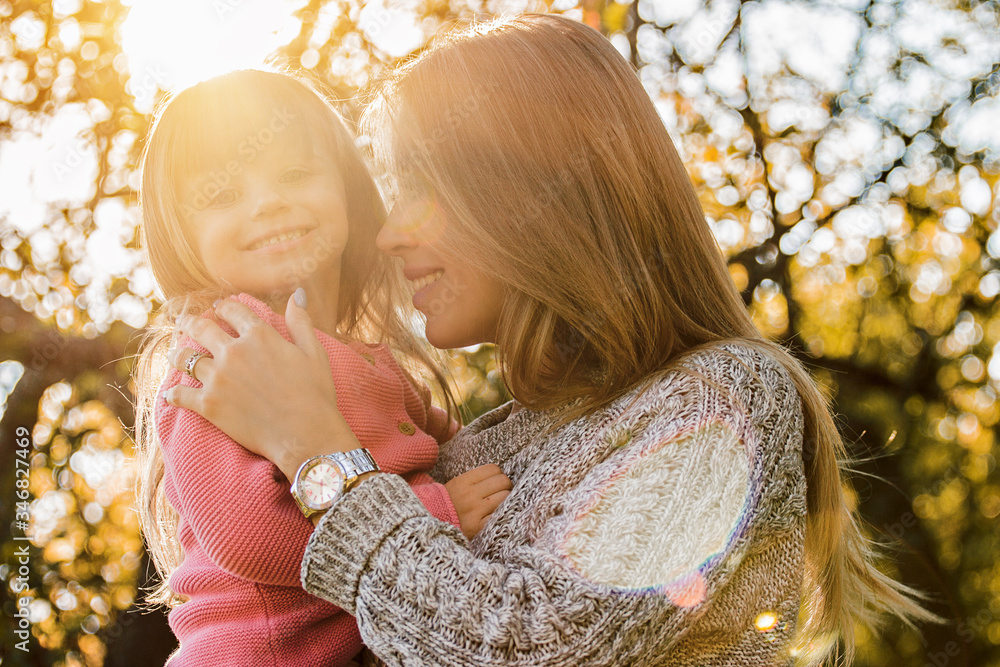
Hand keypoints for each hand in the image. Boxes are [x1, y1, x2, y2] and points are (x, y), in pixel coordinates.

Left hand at [165, 294, 360, 480]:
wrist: (305, 434)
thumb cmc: (315, 394)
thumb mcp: (314, 352)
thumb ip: (300, 322)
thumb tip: (298, 294)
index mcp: (260, 336)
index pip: (233, 311)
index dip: (223, 307)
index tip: (218, 307)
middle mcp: (234, 352)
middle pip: (202, 329)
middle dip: (190, 322)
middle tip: (183, 321)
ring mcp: (218, 378)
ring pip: (186, 359)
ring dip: (178, 355)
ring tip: (174, 354)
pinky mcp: (209, 405)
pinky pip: (180, 395)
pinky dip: (173, 394)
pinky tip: (169, 394)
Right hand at [444, 464, 512, 539]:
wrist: (433, 525)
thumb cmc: (449, 504)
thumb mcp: (456, 486)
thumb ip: (476, 479)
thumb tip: (501, 475)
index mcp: (462, 482)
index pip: (493, 469)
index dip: (497, 475)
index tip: (495, 482)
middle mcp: (469, 495)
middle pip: (502, 481)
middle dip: (505, 486)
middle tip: (500, 492)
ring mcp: (475, 511)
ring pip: (505, 496)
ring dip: (505, 499)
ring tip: (498, 504)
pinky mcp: (478, 527)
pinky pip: (500, 515)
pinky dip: (502, 514)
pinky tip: (497, 515)